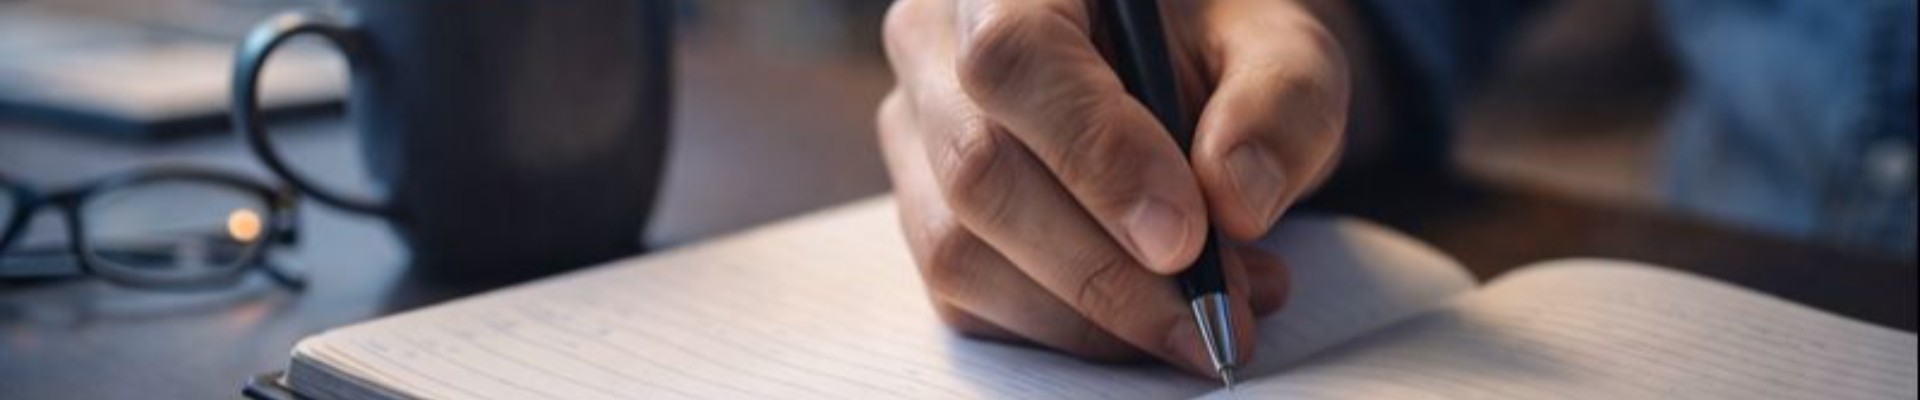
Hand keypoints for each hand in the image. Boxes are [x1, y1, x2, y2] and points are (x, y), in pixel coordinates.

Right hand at [877, 0, 1348, 374]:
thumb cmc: (1222, 42)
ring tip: (1212, 309)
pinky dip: (1070, 330)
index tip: (1184, 238)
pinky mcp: (925, 211)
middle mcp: (936, 41)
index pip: (1014, 58)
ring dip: (1092, 313)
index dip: (1094, 156)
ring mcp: (917, 131)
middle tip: (1213, 313)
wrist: (1183, 65)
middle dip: (1102, 270)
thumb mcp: (1284, 49)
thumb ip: (1280, 105)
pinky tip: (1155, 311)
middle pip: (978, 171)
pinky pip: (970, 299)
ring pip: (962, 250)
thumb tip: (1233, 201)